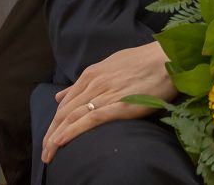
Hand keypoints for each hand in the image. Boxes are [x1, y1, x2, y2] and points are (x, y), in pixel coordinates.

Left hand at [41, 41, 175, 163]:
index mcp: (92, 74)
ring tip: (49, 155)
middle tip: (44, 153)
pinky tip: (61, 142)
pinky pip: (90, 119)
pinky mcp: (121, 105)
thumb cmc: (145, 61)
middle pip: (64, 113)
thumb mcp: (111, 65)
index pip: (65, 103)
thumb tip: (61, 96)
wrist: (169, 58)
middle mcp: (95, 83)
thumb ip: (87, 81)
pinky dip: (73, 131)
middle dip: (50, 134)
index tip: (50, 137)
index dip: (55, 122)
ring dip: (56, 138)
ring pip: (73, 118)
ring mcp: (106, 94)